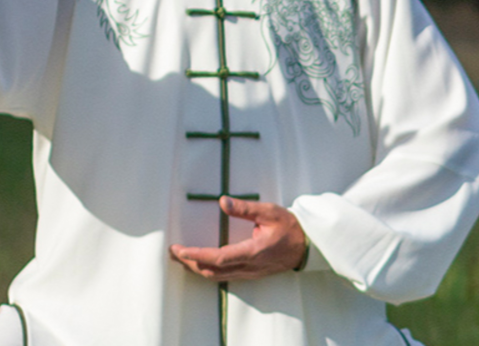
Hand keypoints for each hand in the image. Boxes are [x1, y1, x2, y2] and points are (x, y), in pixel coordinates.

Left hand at [169, 196, 307, 280]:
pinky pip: (225, 276)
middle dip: (190, 263)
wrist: (307, 246)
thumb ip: (245, 208)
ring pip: (217, 276)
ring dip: (197, 268)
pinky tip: (200, 264)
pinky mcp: (250, 273)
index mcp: (253, 251)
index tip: (179, 249)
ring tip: (180, 258)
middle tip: (172, 252)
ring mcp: (250, 272)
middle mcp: (249, 266)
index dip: (197, 254)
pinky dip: (208, 270)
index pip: (218, 257)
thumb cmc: (289, 226)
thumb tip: (222, 202)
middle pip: (212, 270)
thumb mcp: (269, 211)